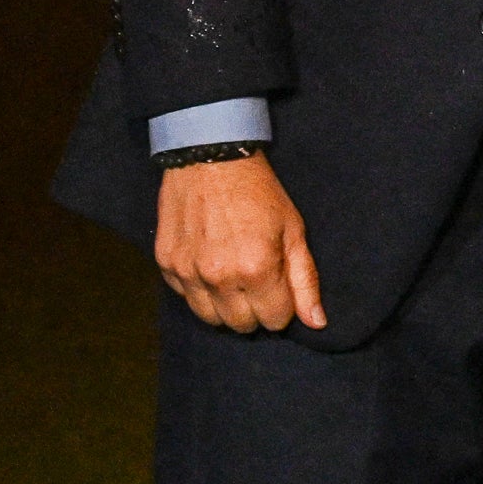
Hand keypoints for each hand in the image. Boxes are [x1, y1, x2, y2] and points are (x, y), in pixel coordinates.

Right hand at [155, 154, 325, 332]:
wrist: (211, 158)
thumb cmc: (260, 192)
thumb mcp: (293, 230)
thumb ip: (305, 279)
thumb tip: (317, 322)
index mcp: (256, 269)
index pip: (274, 320)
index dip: (283, 306)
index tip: (281, 286)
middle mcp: (219, 277)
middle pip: (242, 325)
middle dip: (256, 310)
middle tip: (260, 282)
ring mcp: (188, 273)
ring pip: (211, 319)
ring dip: (227, 307)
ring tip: (236, 278)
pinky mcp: (165, 265)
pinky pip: (186, 298)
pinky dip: (201, 291)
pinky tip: (212, 267)